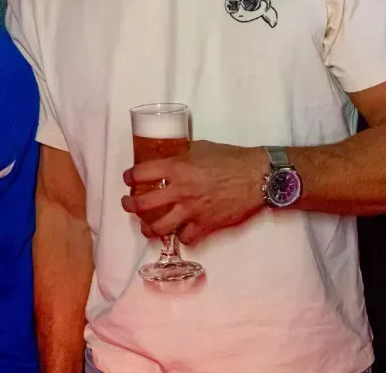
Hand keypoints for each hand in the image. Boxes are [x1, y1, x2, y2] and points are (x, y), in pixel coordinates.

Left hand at [120, 140, 269, 244]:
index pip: (141, 173)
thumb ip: (182, 155)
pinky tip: (179, 231)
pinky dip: (180, 236)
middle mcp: (180, 191)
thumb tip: (170, 157)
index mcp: (177, 167)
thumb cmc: (231, 158)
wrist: (257, 176)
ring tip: (146, 225)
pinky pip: (185, 238)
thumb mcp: (201, 148)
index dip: (130, 176)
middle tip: (128, 203)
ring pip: (158, 227)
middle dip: (130, 205)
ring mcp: (192, 211)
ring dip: (147, 227)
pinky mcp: (206, 225)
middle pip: (142, 204)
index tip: (129, 178)